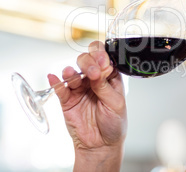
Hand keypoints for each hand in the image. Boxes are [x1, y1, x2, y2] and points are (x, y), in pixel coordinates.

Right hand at [48, 41, 126, 170]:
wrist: (102, 145)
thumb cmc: (114, 123)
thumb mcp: (115, 103)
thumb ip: (105, 86)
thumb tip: (98, 69)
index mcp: (110, 77)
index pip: (104, 59)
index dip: (101, 56)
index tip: (102, 62)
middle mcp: (94, 79)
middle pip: (86, 61)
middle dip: (88, 63)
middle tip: (92, 72)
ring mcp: (80, 89)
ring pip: (73, 73)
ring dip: (72, 72)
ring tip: (71, 74)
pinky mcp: (68, 100)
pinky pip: (60, 89)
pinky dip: (56, 82)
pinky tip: (54, 78)